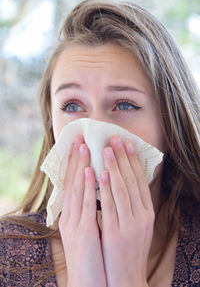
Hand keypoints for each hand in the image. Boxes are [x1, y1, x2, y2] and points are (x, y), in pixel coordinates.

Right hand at [59, 134, 106, 286]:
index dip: (73, 163)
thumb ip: (89, 210)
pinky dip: (89, 187)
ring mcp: (75, 223)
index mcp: (70, 214)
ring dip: (81, 166)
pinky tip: (92, 171)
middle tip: (80, 138)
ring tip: (85, 146)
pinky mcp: (83, 232)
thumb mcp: (87, 228)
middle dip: (76, 159)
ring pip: (77, 189)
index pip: (71, 183)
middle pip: (72, 182)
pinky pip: (87, 205)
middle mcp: (69, 215)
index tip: (78, 145)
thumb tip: (96, 191)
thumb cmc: (90, 254)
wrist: (88, 281)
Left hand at [99, 135, 153, 286]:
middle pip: (132, 180)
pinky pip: (110, 204)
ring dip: (114, 167)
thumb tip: (125, 182)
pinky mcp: (117, 232)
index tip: (128, 144)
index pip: (140, 180)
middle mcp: (142, 215)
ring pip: (122, 189)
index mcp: (147, 212)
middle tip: (116, 138)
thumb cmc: (129, 248)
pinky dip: (105, 187)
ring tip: (107, 149)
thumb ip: (133, 205)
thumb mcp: (137, 225)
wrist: (126, 277)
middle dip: (123, 158)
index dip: (134, 161)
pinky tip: (100, 172)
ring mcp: (130, 223)